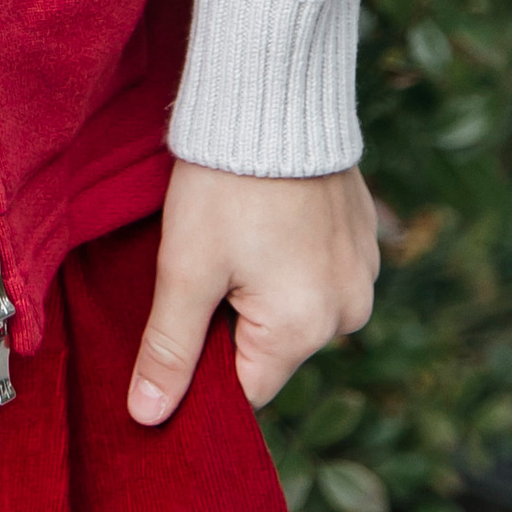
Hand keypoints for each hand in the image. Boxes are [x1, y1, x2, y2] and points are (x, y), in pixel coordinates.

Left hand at [127, 160, 378, 425]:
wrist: (272, 92)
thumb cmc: (223, 183)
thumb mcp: (184, 267)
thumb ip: (169, 349)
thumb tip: (147, 419)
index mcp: (305, 330)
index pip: (244, 387)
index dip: (203, 362)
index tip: (178, 319)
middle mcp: (349, 313)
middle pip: (271, 348)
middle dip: (232, 318)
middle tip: (204, 260)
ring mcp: (364, 273)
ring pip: (295, 308)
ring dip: (262, 285)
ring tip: (237, 231)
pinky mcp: (364, 237)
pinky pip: (319, 271)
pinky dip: (289, 256)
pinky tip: (266, 216)